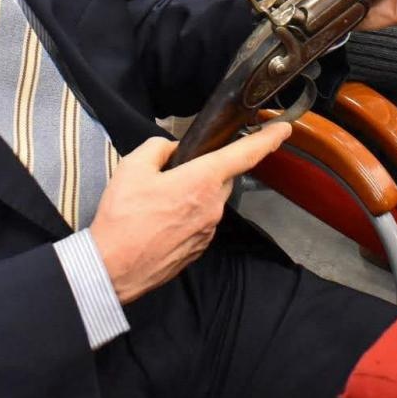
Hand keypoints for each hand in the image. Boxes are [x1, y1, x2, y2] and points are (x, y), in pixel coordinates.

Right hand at [89, 126, 290, 302]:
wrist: (112, 269)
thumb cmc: (122, 217)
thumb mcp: (132, 167)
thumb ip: (158, 148)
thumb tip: (172, 150)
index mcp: (202, 181)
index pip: (245, 154)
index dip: (268, 139)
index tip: (284, 128)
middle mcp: (213, 206)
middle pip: (221, 177)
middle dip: (204, 170)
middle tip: (171, 174)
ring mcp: (208, 231)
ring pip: (209, 200)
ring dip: (192, 195)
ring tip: (156, 203)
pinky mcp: (199, 249)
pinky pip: (200, 222)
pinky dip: (186, 216)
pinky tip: (159, 221)